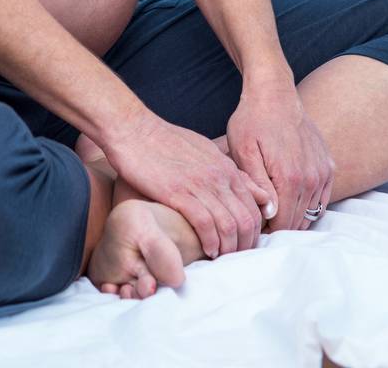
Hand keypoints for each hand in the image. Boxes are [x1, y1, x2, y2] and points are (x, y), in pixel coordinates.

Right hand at [103, 111, 275, 258]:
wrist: (133, 129)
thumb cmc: (164, 141)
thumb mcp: (203, 150)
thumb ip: (226, 171)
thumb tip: (248, 187)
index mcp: (225, 166)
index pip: (253, 207)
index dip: (253, 232)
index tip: (244, 245)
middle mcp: (218, 175)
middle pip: (246, 219)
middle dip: (245, 245)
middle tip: (235, 257)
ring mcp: (199, 184)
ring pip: (229, 225)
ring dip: (228, 248)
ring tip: (220, 258)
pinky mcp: (178, 192)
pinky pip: (205, 224)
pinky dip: (210, 242)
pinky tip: (205, 250)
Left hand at [224, 77, 334, 234]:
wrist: (274, 93)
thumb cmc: (252, 120)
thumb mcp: (243, 150)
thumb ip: (257, 184)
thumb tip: (271, 214)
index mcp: (290, 178)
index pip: (282, 224)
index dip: (265, 229)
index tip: (251, 220)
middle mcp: (312, 179)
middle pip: (297, 222)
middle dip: (278, 224)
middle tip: (259, 212)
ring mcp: (323, 172)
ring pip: (310, 213)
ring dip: (293, 215)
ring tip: (272, 203)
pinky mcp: (329, 166)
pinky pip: (321, 200)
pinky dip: (306, 204)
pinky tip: (289, 195)